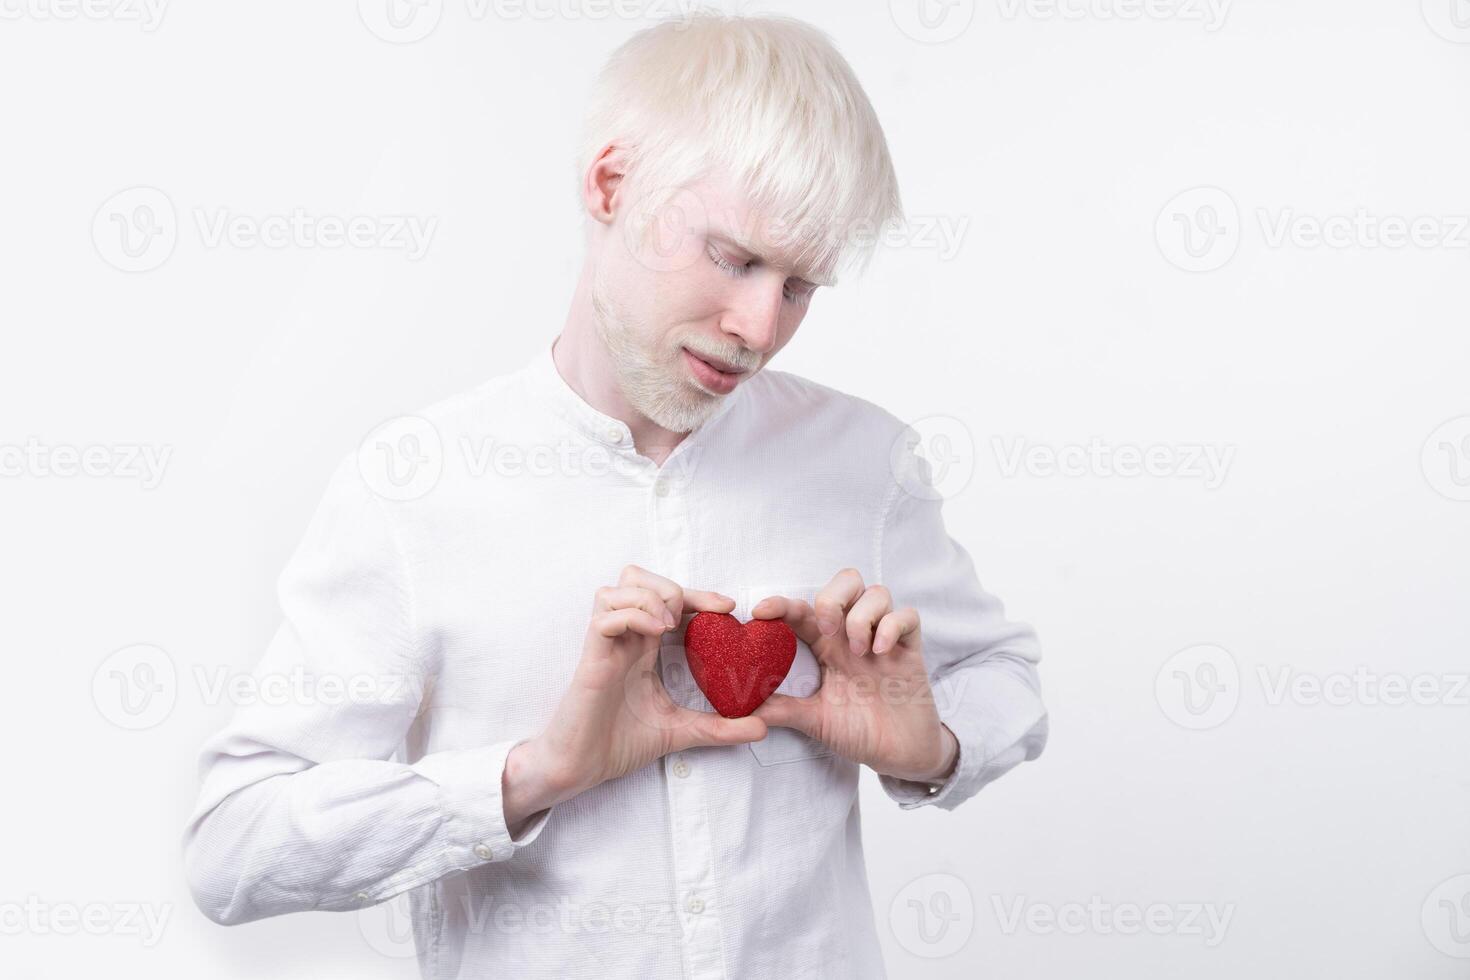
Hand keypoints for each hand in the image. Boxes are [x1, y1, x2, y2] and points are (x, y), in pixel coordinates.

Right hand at [504, 565, 767, 829]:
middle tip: (705, 613)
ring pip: (617, 587)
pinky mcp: (590, 658)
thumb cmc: (617, 744)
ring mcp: (604, 645)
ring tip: (671, 625)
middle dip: (673, 586)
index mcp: (641, 647)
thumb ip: (719, 727)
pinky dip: (632, 615)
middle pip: (637, 578)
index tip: (729, 608)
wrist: (579, 769)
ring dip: (651, 596)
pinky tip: (655, 632)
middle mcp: (623, 639)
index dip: (698, 595)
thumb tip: (764, 728)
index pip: (667, 600)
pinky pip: (605, 616)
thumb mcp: (681, 731)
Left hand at [749, 568, 956, 784]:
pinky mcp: (911, 650)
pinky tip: (881, 652)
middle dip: (832, 597)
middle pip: (847, 582)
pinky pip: (908, 616)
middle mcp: (854, 636)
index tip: (759, 613)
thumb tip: (739, 710)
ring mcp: (885, 640)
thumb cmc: (859, 732)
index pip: (804, 610)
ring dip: (861, 616)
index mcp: (828, 647)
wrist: (899, 754)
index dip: (781, 603)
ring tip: (856, 650)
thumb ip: (781, 710)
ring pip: (877, 592)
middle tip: (826, 629)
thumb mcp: (814, 720)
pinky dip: (892, 627)